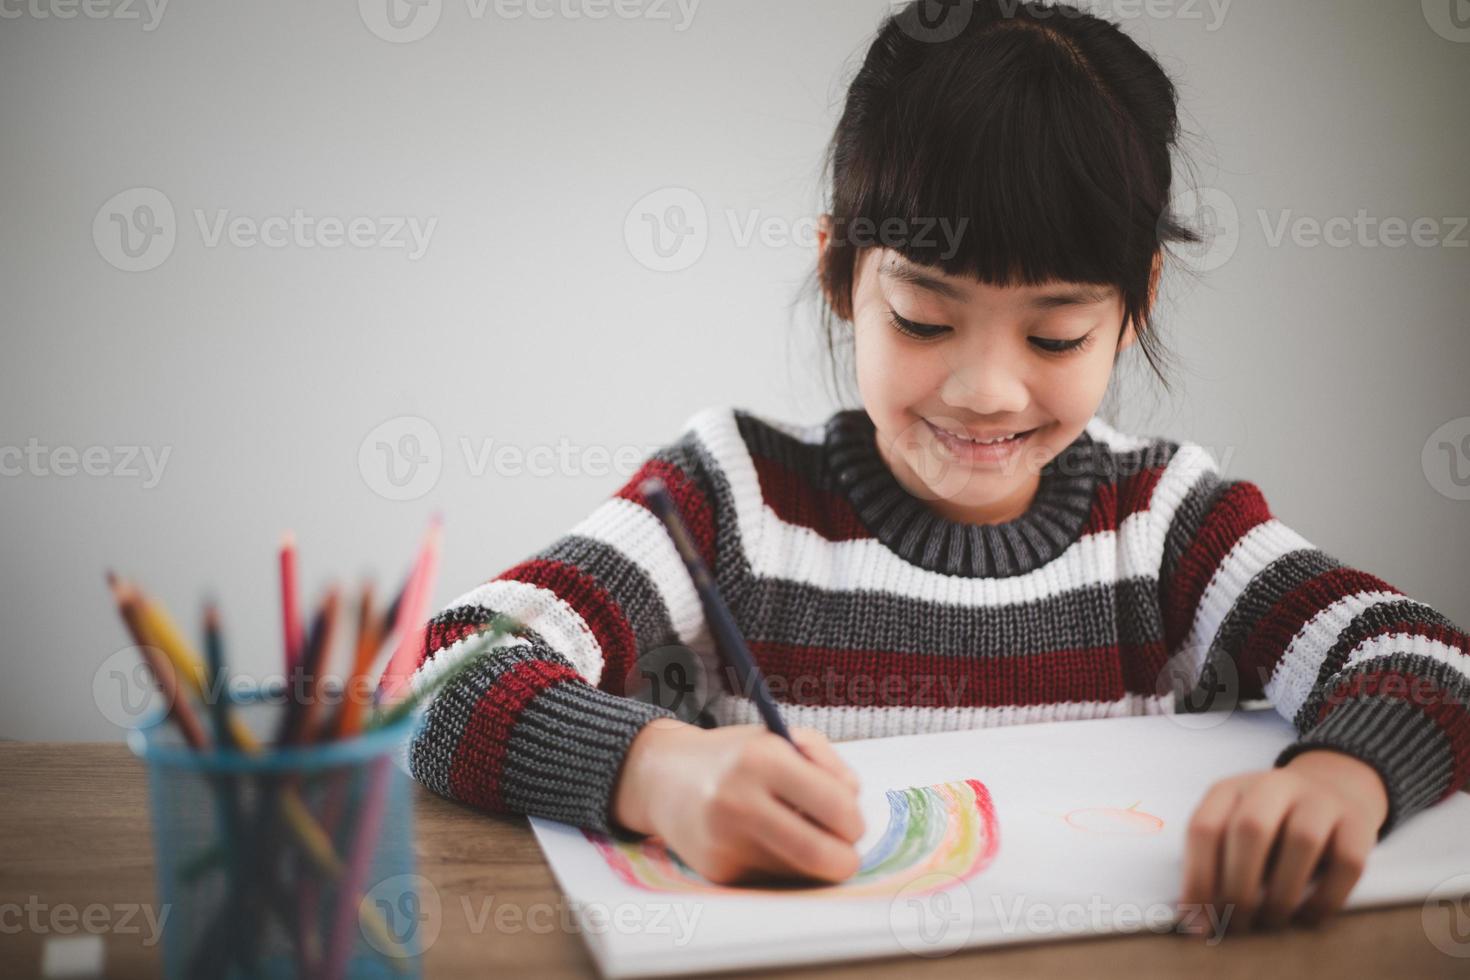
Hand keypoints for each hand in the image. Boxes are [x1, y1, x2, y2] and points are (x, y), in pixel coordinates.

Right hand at [611, 719, 864, 885]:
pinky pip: (773, 880)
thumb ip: (828, 762)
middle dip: (845, 859)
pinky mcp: (718, 872)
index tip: (850, 821)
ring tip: (793, 834)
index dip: (854, 822)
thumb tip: (854, 800)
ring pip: (802, 873)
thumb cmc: (736, 757)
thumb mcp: (781, 738)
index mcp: (763, 759)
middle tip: (842, 849)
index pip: (837, 808)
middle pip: (823, 857)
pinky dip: (779, 865)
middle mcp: (740, 801)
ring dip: (810, 861)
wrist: (665, 778)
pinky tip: (759, 842)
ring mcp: (726, 841)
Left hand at [1176, 748, 1388, 937]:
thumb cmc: (1270, 827)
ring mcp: (1319, 799)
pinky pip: (1346, 863)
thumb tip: (1195, 920)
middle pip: (1251, 829)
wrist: (1332, 791)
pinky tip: (1308, 918)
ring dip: (1282, 893)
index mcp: (1231, 789)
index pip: (1204, 827)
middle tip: (1237, 925)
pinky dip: (1325, 898)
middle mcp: (1273, 785)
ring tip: (1270, 922)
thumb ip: (1214, 866)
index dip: (1198, 878)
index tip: (1198, 923)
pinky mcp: (1358, 822)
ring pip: (1301, 841)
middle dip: (1239, 886)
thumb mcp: (1233, 832)